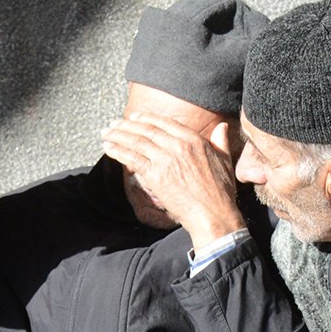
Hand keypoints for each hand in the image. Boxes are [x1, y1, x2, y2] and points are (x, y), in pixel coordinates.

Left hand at [101, 112, 244, 243]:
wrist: (213, 214)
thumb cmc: (221, 192)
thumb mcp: (225, 160)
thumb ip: (220, 141)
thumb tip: (222, 127)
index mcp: (194, 139)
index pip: (164, 122)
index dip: (145, 118)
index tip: (133, 117)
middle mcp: (178, 145)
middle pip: (146, 129)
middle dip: (126, 125)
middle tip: (113, 123)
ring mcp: (165, 159)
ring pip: (136, 141)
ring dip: (117, 136)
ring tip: (105, 133)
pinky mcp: (155, 175)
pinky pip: (132, 158)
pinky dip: (118, 151)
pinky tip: (108, 148)